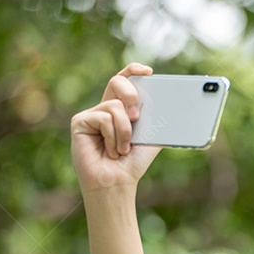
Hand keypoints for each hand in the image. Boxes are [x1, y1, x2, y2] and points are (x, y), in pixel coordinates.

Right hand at [71, 63, 161, 193]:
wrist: (117, 182)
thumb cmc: (132, 164)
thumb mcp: (150, 138)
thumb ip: (157, 121)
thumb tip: (173, 108)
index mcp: (120, 110)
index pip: (124, 82)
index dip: (133, 71)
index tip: (148, 72)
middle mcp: (104, 109)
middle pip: (117, 82)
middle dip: (131, 95)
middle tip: (137, 117)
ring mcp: (91, 114)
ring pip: (115, 106)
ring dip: (125, 131)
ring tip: (122, 150)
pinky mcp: (80, 122)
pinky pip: (103, 118)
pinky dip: (113, 136)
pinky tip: (110, 151)